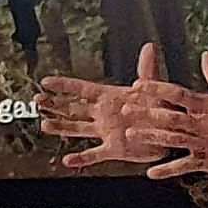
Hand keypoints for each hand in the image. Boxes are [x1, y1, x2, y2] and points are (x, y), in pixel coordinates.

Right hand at [40, 44, 174, 167]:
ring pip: (78, 129)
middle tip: (36, 100)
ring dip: (61, 127)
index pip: (82, 89)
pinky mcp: (114, 148)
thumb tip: (149, 47)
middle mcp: (104, 114)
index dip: (64, 85)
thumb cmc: (161, 107)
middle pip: (73, 108)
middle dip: (55, 104)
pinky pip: (94, 154)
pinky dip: (81, 158)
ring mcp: (106, 132)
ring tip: (44, 125)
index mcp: (110, 97)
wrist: (171, 131)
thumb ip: (147, 69)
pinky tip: (68, 161)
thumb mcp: (153, 87)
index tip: (45, 82)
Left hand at [136, 52, 207, 180]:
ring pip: (173, 140)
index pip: (178, 94)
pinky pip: (185, 166)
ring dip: (151, 138)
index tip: (139, 84)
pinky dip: (169, 170)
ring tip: (130, 135)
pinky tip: (152, 173)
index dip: (158, 89)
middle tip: (125, 110)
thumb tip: (205, 56)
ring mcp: (204, 144)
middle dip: (146, 113)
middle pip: (170, 117)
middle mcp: (202, 124)